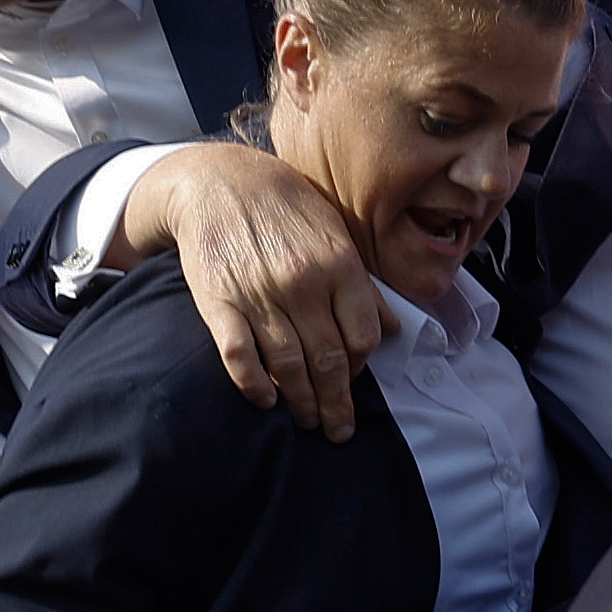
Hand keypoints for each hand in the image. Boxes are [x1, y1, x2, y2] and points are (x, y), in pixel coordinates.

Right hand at [121, 143, 376, 439]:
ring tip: (310, 423)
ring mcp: (259, 294)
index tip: (355, 380)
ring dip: (302, 402)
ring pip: (288, 365)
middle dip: (336, 402)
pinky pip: (239, 354)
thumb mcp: (337, 235)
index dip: (362, 367)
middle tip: (338, 430)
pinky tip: (266, 401)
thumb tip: (393, 330)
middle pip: (328, 360)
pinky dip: (253, 383)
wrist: (218, 180)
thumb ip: (363, 287)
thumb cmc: (287, 209)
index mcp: (338, 267)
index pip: (362, 337)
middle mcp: (302, 284)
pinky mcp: (218, 301)